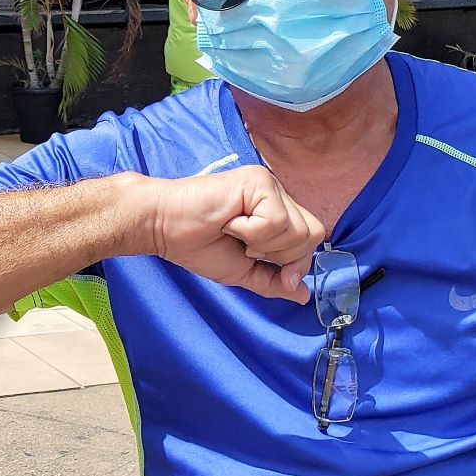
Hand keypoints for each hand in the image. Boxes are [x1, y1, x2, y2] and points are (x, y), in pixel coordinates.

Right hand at [144, 165, 323, 302]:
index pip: (311, 236)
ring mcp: (268, 184)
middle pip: (312, 233)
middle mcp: (277, 192)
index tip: (258, 260)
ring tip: (233, 231)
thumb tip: (303, 295)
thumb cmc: (196, 245)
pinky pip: (276, 220)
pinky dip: (251, 232)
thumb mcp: (243, 271)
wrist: (163, 227)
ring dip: (262, 243)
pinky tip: (229, 222)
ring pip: (297, 229)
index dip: (294, 260)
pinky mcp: (257, 181)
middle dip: (279, 253)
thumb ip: (274, 281)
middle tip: (244, 245)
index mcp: (276, 208)